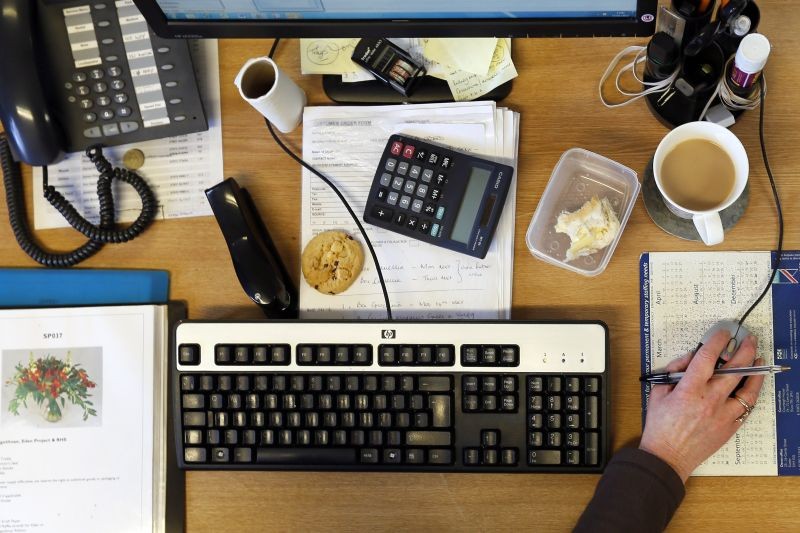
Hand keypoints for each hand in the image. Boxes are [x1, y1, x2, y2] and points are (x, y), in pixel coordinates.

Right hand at [639, 330, 764, 482]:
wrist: (668, 456)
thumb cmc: (660, 426)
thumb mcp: (658, 393)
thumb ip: (674, 373)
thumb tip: (691, 360)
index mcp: (689, 391)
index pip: (707, 358)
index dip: (717, 341)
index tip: (723, 334)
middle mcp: (709, 401)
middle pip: (733, 369)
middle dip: (744, 350)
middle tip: (748, 340)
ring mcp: (723, 415)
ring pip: (747, 389)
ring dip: (755, 371)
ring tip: (759, 358)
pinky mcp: (730, 426)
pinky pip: (746, 407)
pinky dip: (751, 393)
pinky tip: (752, 384)